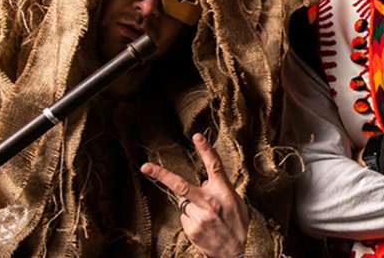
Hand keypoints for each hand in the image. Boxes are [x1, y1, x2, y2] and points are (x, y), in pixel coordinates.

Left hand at [141, 134, 247, 257]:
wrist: (238, 251)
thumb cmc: (238, 224)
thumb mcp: (236, 201)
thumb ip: (219, 190)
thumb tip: (202, 184)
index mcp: (224, 191)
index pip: (214, 166)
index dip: (205, 150)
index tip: (196, 136)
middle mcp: (210, 202)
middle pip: (181, 185)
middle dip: (162, 175)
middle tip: (145, 166)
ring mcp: (200, 217)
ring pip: (185, 204)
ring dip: (192, 208)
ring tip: (208, 219)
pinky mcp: (192, 229)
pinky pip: (185, 218)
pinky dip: (192, 220)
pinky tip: (204, 226)